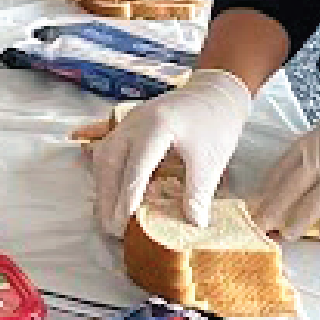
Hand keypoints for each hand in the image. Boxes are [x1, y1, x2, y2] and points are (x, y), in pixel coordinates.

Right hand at [91, 67, 255, 233]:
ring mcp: (128, 122)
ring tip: (108, 215)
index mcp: (157, 127)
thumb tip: (193, 225)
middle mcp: (135, 123)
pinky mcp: (128, 126)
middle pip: (110, 162)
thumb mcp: (211, 161)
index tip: (122, 223)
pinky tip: (111, 193)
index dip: (127, 198)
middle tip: (111, 227)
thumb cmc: (216, 123)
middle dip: (107, 197)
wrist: (216, 92)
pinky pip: (108, 151)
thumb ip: (198, 193)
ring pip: (103, 156)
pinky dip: (107, 174)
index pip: (135, 168)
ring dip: (103, 187)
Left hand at [252, 95, 319, 241]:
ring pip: (309, 208)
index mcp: (316, 139)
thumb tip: (304, 176)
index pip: (281, 168)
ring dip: (296, 225)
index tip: (257, 201)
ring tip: (288, 234)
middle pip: (288, 191)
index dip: (267, 188)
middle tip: (259, 225)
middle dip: (271, 211)